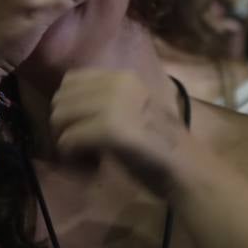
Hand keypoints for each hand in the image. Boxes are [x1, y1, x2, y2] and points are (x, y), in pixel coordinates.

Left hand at [49, 69, 191, 196]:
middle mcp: (118, 83)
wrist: (188, 170)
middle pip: (61, 100)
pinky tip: (91, 167)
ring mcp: (115, 105)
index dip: (69, 107)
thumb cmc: (162, 146)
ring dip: (65, 142)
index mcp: (123, 76)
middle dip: (63, 126)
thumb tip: (66, 104)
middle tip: (82, 148)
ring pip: (60, 118)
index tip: (83, 129)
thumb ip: (107, 99)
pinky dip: (72, 157)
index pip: (71, 81)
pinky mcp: (112, 130)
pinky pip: (69, 140)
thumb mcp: (134, 108)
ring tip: (86, 157)